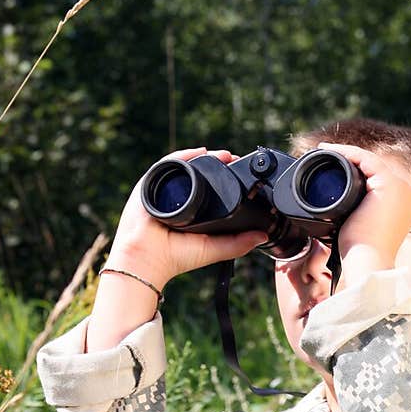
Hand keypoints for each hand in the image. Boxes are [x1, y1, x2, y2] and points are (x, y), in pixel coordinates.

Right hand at [105, 148, 267, 288]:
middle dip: (217, 163)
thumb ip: (237, 244)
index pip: (209, 187)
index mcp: (191, 210)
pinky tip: (200, 152)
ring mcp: (163, 189)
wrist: (147, 258)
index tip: (241, 171)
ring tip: (223, 156)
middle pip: (198, 172)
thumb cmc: (175, 257)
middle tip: (234, 159)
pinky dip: (184, 156)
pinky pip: (168, 164)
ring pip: (185, 166)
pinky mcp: (150, 184)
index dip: (225, 177)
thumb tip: (262, 236)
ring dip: (204, 157)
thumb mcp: (213, 249)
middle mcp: (177, 197)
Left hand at [316, 141, 410, 275]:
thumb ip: (356, 213)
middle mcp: (407, 193)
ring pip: (369, 160)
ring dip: (345, 152)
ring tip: (323, 150)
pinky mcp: (389, 183)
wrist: (368, 261)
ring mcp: (401, 186)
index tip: (330, 167)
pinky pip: (365, 158)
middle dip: (349, 159)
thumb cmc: (361, 252)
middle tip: (323, 156)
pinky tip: (329, 150)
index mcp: (402, 204)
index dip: (354, 169)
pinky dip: (346, 152)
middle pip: (373, 167)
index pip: (376, 178)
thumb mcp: (360, 227)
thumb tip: (337, 209)